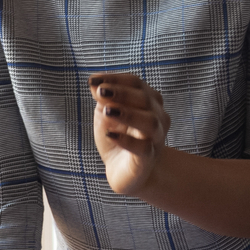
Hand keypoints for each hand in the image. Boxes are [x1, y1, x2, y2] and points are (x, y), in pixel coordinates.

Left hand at [88, 72, 171, 195]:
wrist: (123, 171)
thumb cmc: (117, 136)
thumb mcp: (105, 114)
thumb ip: (102, 98)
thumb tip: (95, 83)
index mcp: (148, 101)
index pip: (135, 83)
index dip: (115, 79)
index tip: (92, 80)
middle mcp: (157, 116)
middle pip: (145, 98)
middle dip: (122, 93)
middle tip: (101, 91)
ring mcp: (156, 138)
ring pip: (151, 121)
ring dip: (128, 113)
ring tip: (107, 110)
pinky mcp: (149, 157)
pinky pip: (143, 147)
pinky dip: (126, 140)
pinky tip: (109, 134)